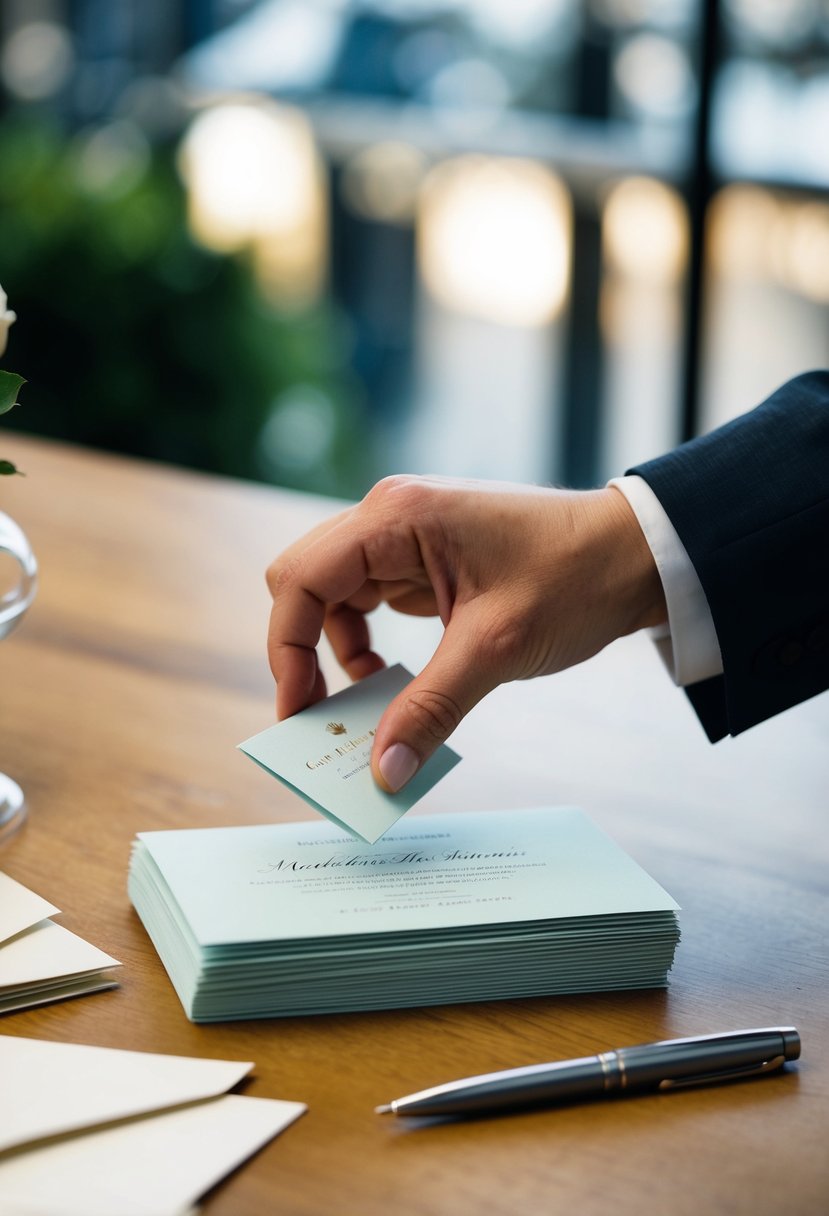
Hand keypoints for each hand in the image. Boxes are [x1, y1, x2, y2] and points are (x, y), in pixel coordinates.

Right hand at [266, 475, 665, 791]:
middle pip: (304, 581)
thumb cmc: (574, 579)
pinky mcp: (424, 558)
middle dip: (301, 649)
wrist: (634, 556)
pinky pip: (369, 600)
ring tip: (367, 701)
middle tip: (319, 712)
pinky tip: (394, 676)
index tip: (300, 710)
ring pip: (333, 594)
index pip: (302, 579)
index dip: (287, 648)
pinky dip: (365, 642)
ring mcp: (406, 536)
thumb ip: (430, 710)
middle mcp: (390, 516)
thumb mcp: (496, 650)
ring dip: (334, 649)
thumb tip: (382, 773)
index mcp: (396, 518)